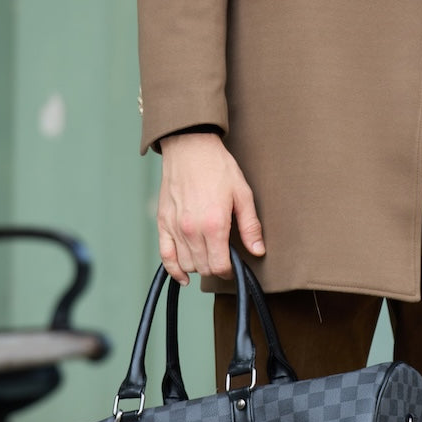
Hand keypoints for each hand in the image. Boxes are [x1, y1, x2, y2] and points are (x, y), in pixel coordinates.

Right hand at [157, 133, 264, 283]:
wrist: (190, 147)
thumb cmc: (218, 168)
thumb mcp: (242, 193)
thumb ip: (250, 226)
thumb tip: (258, 251)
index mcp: (214, 224)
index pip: (219, 266)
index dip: (229, 270)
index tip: (234, 265)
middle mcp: (192, 230)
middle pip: (203, 267)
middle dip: (216, 266)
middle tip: (223, 257)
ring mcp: (175, 227)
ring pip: (186, 264)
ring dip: (199, 265)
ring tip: (208, 255)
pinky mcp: (163, 222)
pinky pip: (165, 256)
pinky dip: (174, 269)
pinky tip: (184, 274)